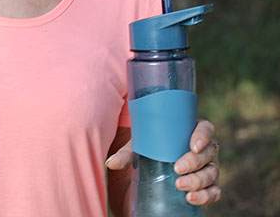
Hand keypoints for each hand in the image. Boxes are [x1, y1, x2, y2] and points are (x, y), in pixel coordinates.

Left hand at [106, 119, 221, 205]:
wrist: (150, 174)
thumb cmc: (148, 151)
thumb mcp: (137, 149)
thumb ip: (125, 154)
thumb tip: (110, 163)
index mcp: (189, 131)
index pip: (205, 128)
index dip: (203, 135)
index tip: (193, 145)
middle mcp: (203, 150)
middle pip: (209, 153)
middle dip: (195, 161)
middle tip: (177, 168)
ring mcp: (207, 169)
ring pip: (212, 174)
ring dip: (198, 181)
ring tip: (180, 185)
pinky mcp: (207, 187)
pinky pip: (214, 192)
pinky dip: (206, 196)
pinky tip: (191, 198)